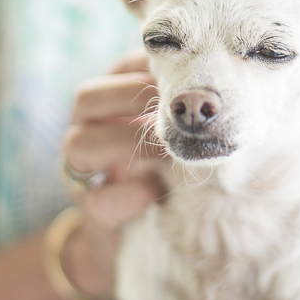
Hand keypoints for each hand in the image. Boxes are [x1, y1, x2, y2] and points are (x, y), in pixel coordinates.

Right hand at [60, 51, 164, 299]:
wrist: (136, 232)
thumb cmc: (164, 166)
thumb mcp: (171, 131)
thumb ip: (181, 108)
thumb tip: (220, 87)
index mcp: (109, 104)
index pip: (118, 69)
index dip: (148, 67)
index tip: (185, 75)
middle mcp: (85, 130)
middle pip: (86, 97)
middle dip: (132, 98)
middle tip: (175, 110)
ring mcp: (83, 173)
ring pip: (78, 144)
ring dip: (127, 142)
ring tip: (168, 150)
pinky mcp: (91, 213)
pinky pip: (98, 200)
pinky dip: (130, 195)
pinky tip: (157, 190)